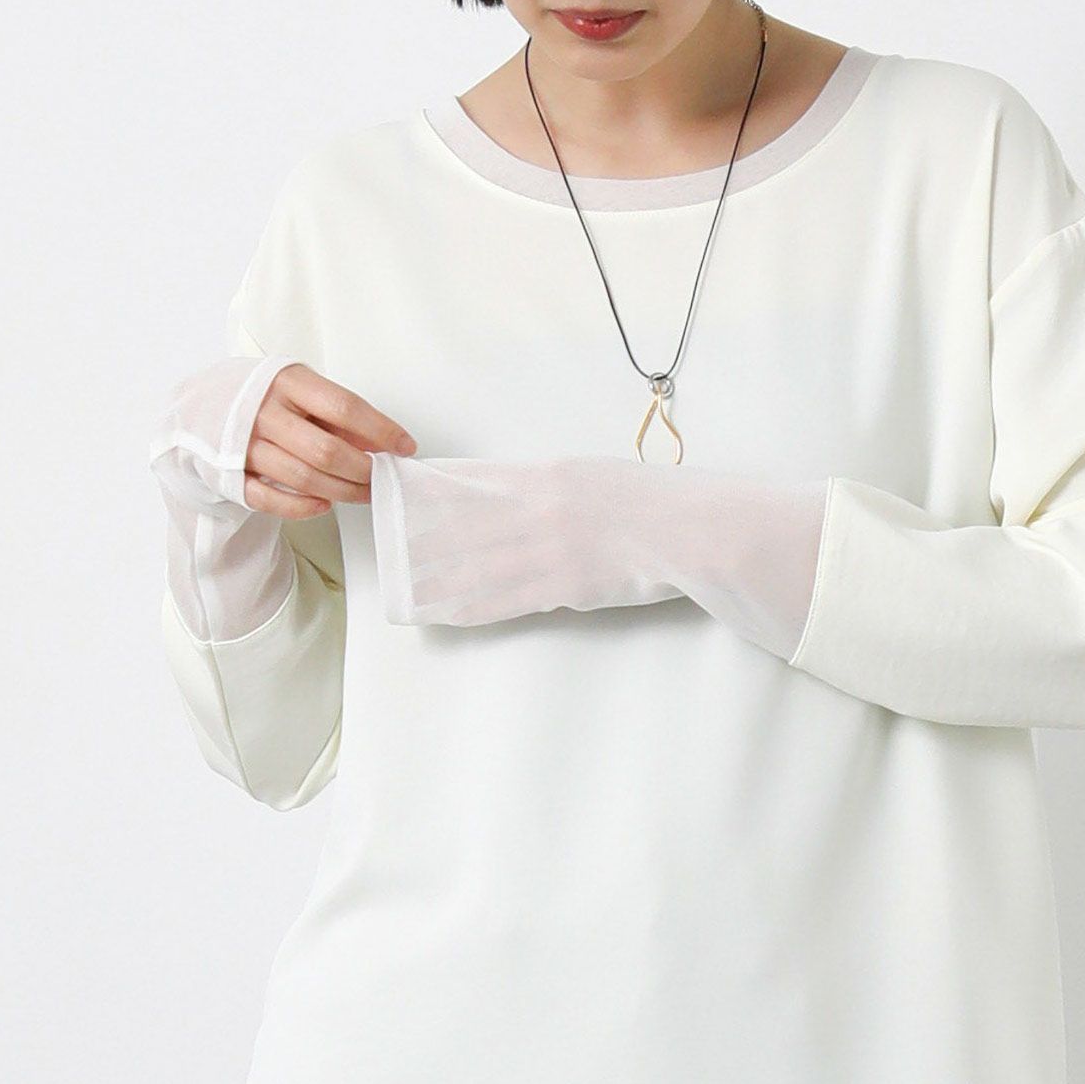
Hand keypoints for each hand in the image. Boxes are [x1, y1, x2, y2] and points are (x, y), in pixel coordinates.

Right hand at [245, 363, 417, 518]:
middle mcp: (264, 411)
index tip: (405, 447)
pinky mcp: (231, 474)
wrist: (203, 405)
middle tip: (381, 478)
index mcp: (287, 382)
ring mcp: (245, 445)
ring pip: (304, 478)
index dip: (381, 430)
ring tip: (363, 493)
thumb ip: (339, 414)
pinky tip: (325, 504)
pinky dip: (304, 507)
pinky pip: (271, 500)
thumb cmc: (265, 396)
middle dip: (363, 470)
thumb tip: (382, 442)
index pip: (344, 407)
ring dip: (342, 491)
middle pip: (327, 450)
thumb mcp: (302, 389)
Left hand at [369, 450, 827, 660]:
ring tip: (405, 586)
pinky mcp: (564, 585)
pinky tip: (446, 611)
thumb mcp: (602, 477)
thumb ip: (560, 486)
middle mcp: (541, 506)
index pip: (479, 478)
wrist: (697, 532)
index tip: (406, 495)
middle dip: (424, 536)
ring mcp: (550, 548)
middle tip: (387, 546)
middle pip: (466, 522)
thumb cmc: (657, 504)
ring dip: (437, 577)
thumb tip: (523, 495)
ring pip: (478, 564)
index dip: (438, 490)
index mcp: (552, 473)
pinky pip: (505, 599)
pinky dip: (471, 606)